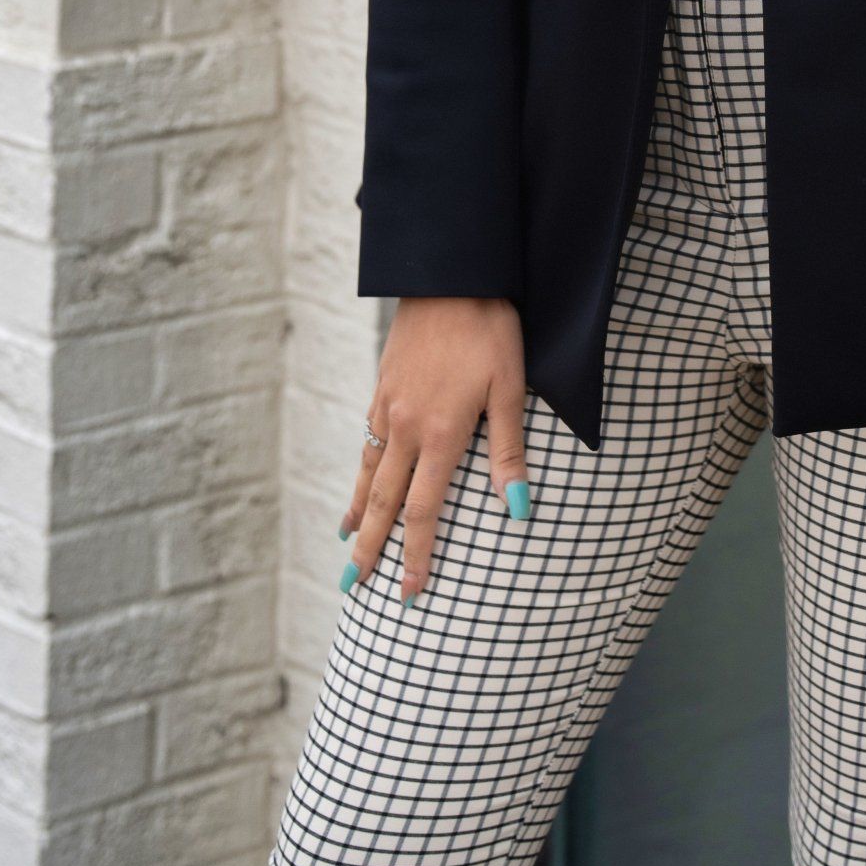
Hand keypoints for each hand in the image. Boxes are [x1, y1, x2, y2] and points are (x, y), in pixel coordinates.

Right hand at [343, 296, 530, 600]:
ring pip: (369, 471)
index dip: (416, 554)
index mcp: (440, 434)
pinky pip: (368, 438)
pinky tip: (363, 475)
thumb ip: (508, 452)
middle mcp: (406, 427)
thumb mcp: (510, 388)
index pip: (423, 510)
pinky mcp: (383, 384)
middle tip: (351, 586)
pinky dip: (362, 468)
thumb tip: (518, 510)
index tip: (409, 591)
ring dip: (359, 511)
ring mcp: (389, 405)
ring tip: (347, 541)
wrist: (450, 274)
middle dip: (370, 547)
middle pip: (384, 501)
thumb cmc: (489, 329)